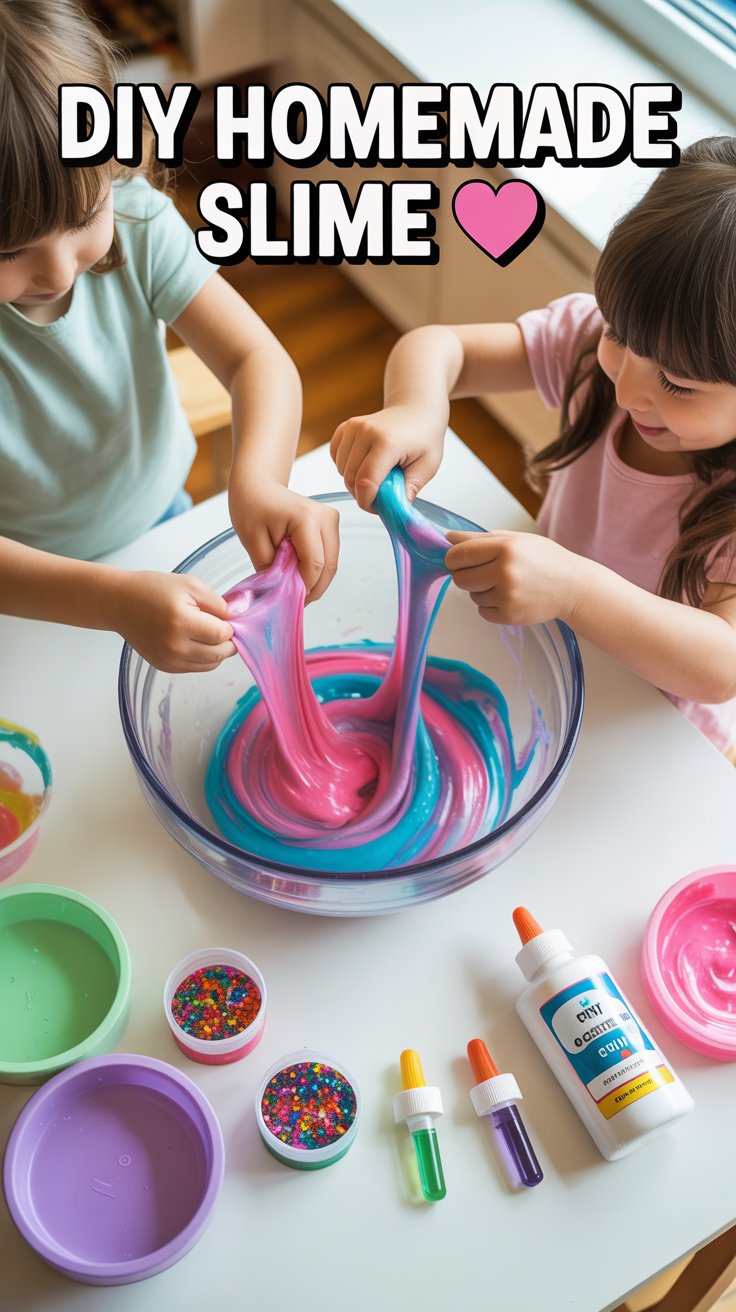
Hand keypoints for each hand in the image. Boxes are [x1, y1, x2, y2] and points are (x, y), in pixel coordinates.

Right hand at [114, 571, 235, 672]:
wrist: (120, 603)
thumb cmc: (153, 589)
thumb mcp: (190, 585)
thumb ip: (218, 603)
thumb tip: (240, 615)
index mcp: (181, 622)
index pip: (222, 634)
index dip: (231, 626)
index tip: (229, 617)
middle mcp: (174, 646)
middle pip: (219, 654)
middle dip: (228, 641)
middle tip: (224, 626)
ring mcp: (169, 660)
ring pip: (210, 664)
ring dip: (218, 651)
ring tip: (210, 633)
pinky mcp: (165, 667)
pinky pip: (196, 668)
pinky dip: (204, 658)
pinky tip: (198, 641)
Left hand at [230, 481, 339, 601]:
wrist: (258, 485)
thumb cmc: (251, 507)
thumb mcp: (253, 542)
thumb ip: (271, 570)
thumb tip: (285, 593)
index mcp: (306, 519)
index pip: (314, 565)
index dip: (303, 588)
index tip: (287, 600)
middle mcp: (326, 517)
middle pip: (328, 567)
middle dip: (312, 588)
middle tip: (292, 601)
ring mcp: (332, 520)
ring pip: (331, 564)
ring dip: (316, 581)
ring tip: (293, 587)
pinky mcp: (332, 525)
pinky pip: (329, 556)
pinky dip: (317, 570)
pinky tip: (299, 574)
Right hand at [330, 405, 445, 510]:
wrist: (416, 410)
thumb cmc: (424, 437)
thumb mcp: (427, 467)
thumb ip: (409, 490)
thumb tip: (395, 511)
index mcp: (387, 442)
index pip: (366, 482)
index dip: (368, 502)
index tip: (377, 509)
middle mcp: (366, 431)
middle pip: (350, 478)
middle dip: (362, 494)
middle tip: (380, 496)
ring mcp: (353, 427)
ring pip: (341, 470)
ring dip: (354, 481)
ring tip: (376, 477)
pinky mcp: (345, 427)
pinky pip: (336, 457)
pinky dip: (346, 467)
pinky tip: (363, 464)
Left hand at [445, 530, 582, 625]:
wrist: (572, 587)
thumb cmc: (544, 560)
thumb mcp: (514, 540)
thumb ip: (478, 539)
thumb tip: (447, 538)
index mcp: (506, 548)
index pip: (459, 555)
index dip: (453, 559)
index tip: (458, 560)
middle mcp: (505, 572)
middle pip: (460, 578)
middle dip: (466, 575)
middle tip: (485, 572)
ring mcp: (507, 596)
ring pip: (471, 596)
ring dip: (482, 591)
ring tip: (506, 584)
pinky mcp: (509, 616)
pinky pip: (482, 612)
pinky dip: (490, 606)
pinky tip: (510, 597)